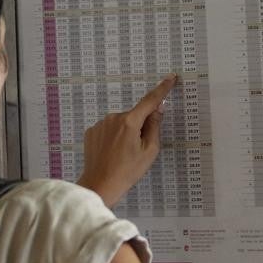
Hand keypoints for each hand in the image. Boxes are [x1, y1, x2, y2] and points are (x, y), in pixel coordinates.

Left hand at [76, 74, 177, 207]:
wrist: (100, 184)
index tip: (170, 78)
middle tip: (138, 150)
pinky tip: (112, 153)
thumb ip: (154, 126)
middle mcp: (113, 118)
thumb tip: (157, 109)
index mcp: (129, 122)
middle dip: (140, 127)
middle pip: (134, 116)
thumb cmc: (127, 171)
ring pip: (121, 123)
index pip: (150, 100)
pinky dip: (113, 138)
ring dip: (125, 133)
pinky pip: (108, 129)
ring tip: (122, 155)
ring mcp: (100, 124)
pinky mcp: (92, 132)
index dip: (162, 89)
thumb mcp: (149, 151)